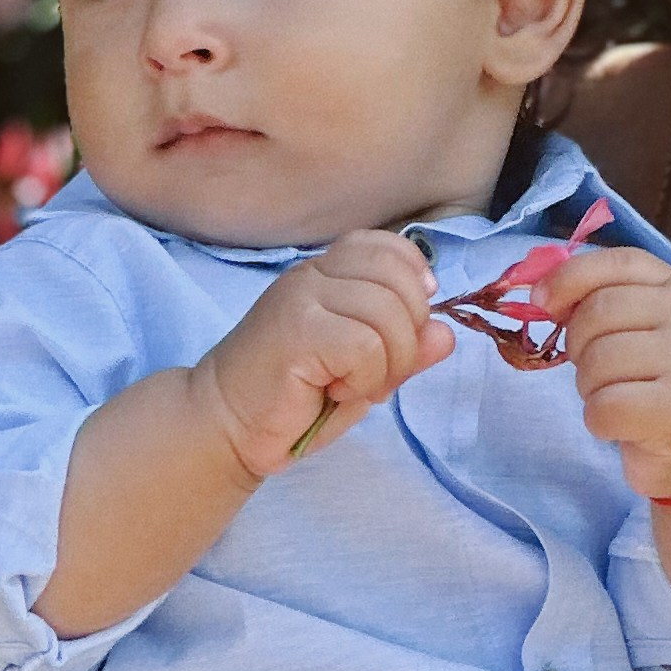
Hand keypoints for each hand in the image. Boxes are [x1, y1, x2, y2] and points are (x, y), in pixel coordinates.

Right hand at [194, 232, 454, 478]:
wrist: (225, 425)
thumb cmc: (292, 399)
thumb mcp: (363, 372)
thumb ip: (403, 349)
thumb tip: (446, 333)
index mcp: (325, 273)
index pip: (388, 246)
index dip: (414, 280)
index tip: (411, 324)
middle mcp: (312, 275)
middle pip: (399, 280)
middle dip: (409, 337)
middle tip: (378, 373)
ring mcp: (302, 297)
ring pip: (389, 314)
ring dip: (388, 365)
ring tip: (354, 385)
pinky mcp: (297, 329)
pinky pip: (366, 344)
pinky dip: (366, 377)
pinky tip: (337, 390)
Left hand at [531, 247, 670, 500]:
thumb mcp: (652, 330)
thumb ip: (608, 301)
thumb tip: (541, 293)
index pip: (618, 262)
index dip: (570, 277)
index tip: (542, 302)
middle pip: (597, 312)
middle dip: (579, 346)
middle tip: (602, 374)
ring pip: (596, 361)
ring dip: (590, 388)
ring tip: (621, 399)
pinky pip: (603, 406)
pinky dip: (599, 422)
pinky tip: (624, 427)